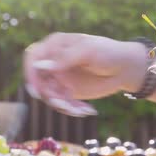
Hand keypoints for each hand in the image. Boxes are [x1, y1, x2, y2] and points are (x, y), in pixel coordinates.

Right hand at [23, 32, 147, 116]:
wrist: (125, 68)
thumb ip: (65, 58)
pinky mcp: (66, 91)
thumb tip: (40, 65)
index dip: (30, 72)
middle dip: (50, 95)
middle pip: (38, 80)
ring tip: (82, 110)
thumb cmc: (108, 52)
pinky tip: (87, 110)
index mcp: (54, 45)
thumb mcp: (88, 51)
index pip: (32, 56)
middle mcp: (53, 61)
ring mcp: (59, 77)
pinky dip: (71, 109)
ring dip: (62, 106)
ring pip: (48, 95)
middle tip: (66, 104)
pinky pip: (60, 104)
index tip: (36, 89)